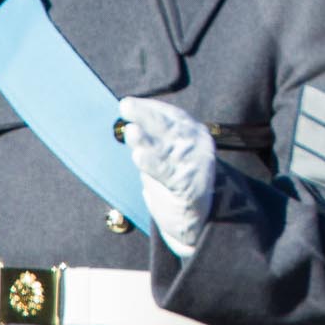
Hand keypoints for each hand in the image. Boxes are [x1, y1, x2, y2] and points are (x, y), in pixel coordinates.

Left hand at [118, 96, 215, 256]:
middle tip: (126, 106)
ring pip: (167, 149)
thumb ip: (154, 140)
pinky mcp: (190, 187)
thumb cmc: (177, 185)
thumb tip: (128, 117)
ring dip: (147, 140)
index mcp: (195, 134)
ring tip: (131, 132)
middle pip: (171, 127)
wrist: (198, 222)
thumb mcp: (168, 156)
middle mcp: (199, 146)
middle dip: (147, 115)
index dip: (151, 107)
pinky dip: (153, 164)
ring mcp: (196, 166)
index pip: (173, 115)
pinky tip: (138, 157)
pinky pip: (168, 174)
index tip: (129, 102)